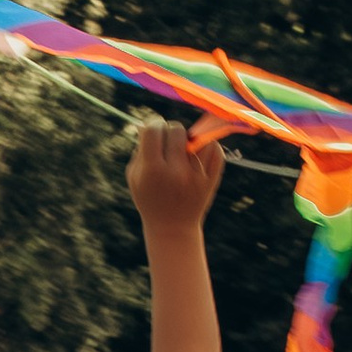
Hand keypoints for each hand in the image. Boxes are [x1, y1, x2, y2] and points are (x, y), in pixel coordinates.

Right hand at [127, 117, 226, 231]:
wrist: (172, 228)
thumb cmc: (149, 198)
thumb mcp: (135, 177)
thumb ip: (139, 149)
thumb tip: (148, 123)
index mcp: (152, 170)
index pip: (154, 129)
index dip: (153, 124)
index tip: (153, 130)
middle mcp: (176, 171)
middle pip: (176, 129)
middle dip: (170, 131)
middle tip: (168, 141)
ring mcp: (196, 176)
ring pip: (198, 137)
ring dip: (190, 139)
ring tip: (183, 150)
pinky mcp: (211, 180)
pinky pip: (215, 149)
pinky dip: (207, 147)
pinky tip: (198, 154)